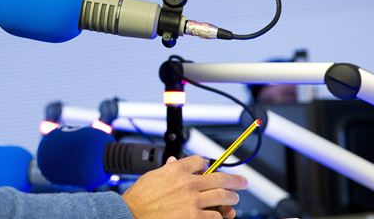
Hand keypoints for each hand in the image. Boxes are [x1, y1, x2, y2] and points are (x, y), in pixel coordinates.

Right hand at [122, 155, 247, 218]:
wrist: (131, 214)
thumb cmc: (139, 198)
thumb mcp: (152, 176)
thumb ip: (167, 169)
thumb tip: (173, 162)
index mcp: (176, 169)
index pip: (200, 161)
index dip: (207, 164)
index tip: (211, 167)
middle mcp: (188, 183)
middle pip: (219, 178)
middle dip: (235, 181)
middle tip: (242, 182)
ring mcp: (193, 201)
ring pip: (222, 197)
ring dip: (231, 199)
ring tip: (233, 200)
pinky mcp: (194, 218)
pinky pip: (215, 216)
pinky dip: (219, 216)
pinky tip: (219, 215)